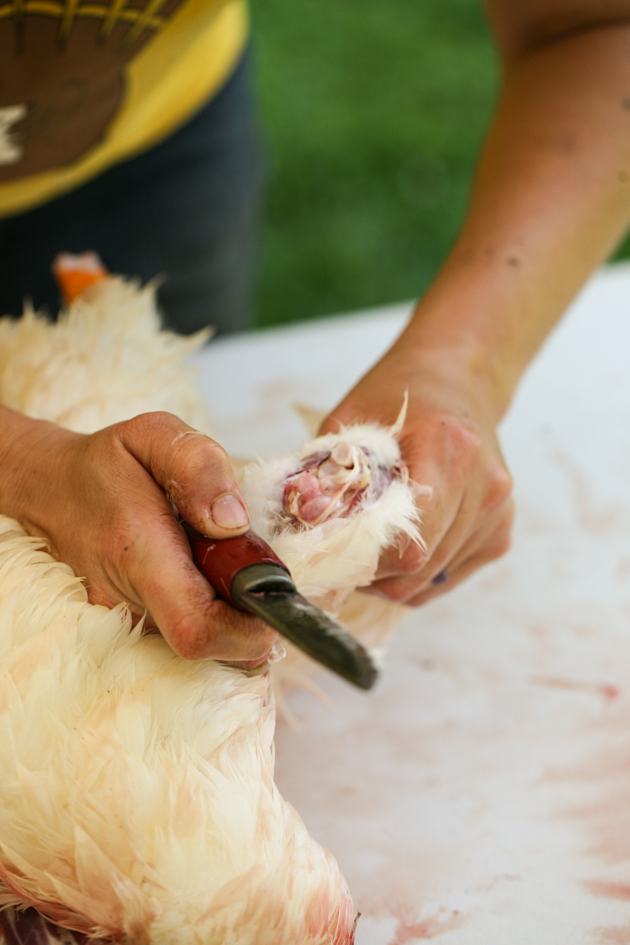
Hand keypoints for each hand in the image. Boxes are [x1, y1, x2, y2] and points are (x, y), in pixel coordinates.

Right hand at [1, 410, 275, 663]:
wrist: (53, 491)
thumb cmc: (109, 463)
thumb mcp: (153, 435)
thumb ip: (200, 466)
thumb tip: (233, 522)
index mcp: (139, 553)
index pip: (198, 630)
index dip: (248, 630)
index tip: (273, 597)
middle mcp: (130, 604)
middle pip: (214, 649)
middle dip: (254, 619)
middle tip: (253, 568)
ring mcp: (130, 625)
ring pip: (210, 652)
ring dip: (238, 619)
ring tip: (229, 568)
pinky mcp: (137, 631)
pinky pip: (194, 641)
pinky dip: (219, 620)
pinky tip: (212, 580)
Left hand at [320, 333, 513, 604]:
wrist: (461, 377)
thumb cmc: (401, 392)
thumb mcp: (353, 415)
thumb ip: (327, 467)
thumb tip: (299, 523)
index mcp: (450, 449)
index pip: (413, 537)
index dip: (367, 559)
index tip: (333, 553)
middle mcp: (485, 486)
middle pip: (423, 566)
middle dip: (374, 574)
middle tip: (339, 558)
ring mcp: (498, 512)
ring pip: (433, 579)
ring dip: (394, 579)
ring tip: (367, 547)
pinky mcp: (500, 531)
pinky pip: (449, 577)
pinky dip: (417, 576)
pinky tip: (397, 546)